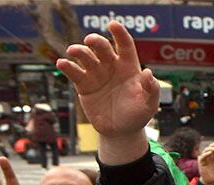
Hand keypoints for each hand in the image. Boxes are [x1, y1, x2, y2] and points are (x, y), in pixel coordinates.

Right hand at [56, 22, 157, 152]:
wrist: (120, 131)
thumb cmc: (137, 115)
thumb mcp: (149, 104)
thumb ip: (151, 89)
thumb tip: (148, 72)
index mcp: (128, 67)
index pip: (125, 46)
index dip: (120, 34)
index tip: (113, 24)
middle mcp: (111, 66)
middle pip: (102, 47)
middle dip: (96, 41)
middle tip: (90, 40)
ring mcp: (96, 74)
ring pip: (85, 56)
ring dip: (79, 51)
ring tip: (74, 51)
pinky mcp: (83, 84)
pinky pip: (74, 72)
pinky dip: (67, 66)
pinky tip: (62, 63)